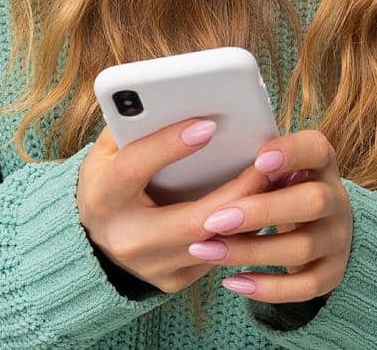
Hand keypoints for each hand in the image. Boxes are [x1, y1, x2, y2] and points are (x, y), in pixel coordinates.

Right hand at [76, 117, 279, 293]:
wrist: (95, 240)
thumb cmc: (109, 180)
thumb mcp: (108, 150)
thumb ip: (134, 125)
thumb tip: (179, 95)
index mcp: (103, 197)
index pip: (134, 168)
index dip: (169, 145)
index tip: (209, 124)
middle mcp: (126, 239)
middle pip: (193, 220)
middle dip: (238, 191)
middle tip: (270, 162)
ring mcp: (152, 267)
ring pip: (216, 244)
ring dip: (252, 213)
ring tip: (281, 181)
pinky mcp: (174, 280)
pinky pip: (219, 255)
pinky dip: (245, 230)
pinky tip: (267, 206)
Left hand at [184, 129, 352, 304]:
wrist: (321, 227)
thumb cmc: (280, 188)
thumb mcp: (275, 167)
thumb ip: (254, 164)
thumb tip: (198, 144)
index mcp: (320, 162)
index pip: (315, 148)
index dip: (290, 153)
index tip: (257, 161)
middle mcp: (336, 199)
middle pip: (312, 202)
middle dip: (262, 211)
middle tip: (214, 220)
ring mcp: (337, 239)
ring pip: (302, 248)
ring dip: (250, 251)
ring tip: (206, 251)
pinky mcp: (332, 273)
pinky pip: (305, 287)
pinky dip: (267, 287)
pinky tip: (232, 282)